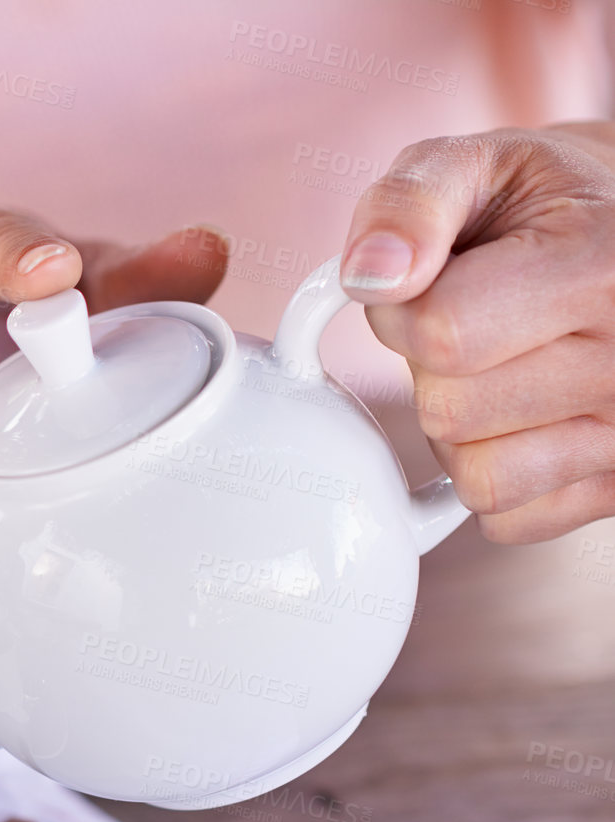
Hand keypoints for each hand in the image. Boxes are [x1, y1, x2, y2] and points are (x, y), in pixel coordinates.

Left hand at [339, 123, 614, 542]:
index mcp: (606, 264)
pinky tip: (529, 414)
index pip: (443, 334)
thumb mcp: (471, 167)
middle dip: (433, 369)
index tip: (433, 280)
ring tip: (506, 365)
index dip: (403, 311)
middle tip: (480, 322)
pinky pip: (507, 518)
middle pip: (451, 411)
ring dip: (462, 428)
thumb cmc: (535, 204)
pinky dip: (496, 474)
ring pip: (478, 476)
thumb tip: (367, 277)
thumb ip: (405, 206)